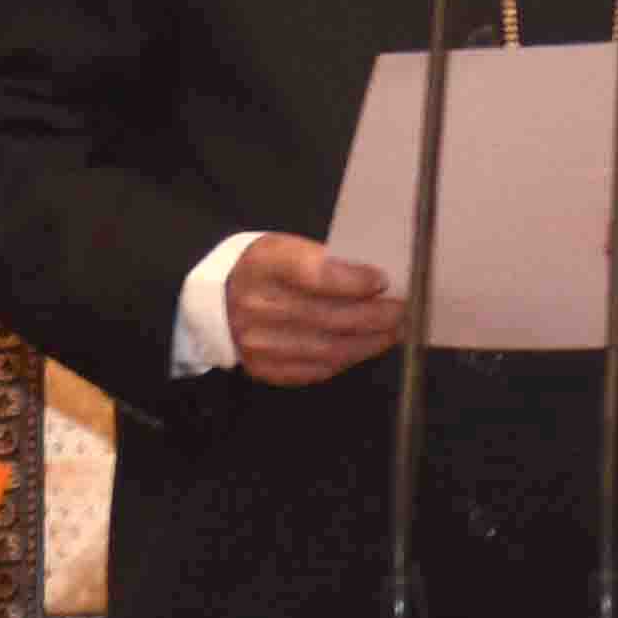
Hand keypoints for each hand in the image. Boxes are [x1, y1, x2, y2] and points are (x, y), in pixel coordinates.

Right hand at [218, 234, 404, 382]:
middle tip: (401, 311)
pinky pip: (316, 370)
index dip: (352, 281)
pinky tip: (365, 347)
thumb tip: (377, 280)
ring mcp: (258, 342)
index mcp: (264, 264)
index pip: (313, 274)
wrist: (216, 302)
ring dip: (369, 342)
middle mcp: (256, 306)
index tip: (382, 281)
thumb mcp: (287, 247)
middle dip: (374, 316)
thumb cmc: (266, 269)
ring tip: (393, 331)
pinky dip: (347, 359)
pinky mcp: (264, 368)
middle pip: (328, 317)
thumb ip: (327, 261)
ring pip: (328, 349)